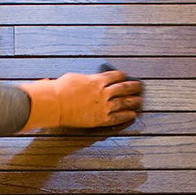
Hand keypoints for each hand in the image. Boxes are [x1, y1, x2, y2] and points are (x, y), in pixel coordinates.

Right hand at [18, 69, 142, 130]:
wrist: (56, 104)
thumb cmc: (60, 89)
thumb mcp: (73, 78)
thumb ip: (83, 79)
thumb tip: (82, 80)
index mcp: (96, 80)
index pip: (113, 76)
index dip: (121, 76)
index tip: (125, 76)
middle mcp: (103, 92)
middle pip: (122, 88)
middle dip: (132, 87)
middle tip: (139, 86)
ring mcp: (103, 106)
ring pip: (123, 102)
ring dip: (133, 101)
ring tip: (140, 100)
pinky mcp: (100, 118)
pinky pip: (117, 117)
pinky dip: (126, 115)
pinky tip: (133, 115)